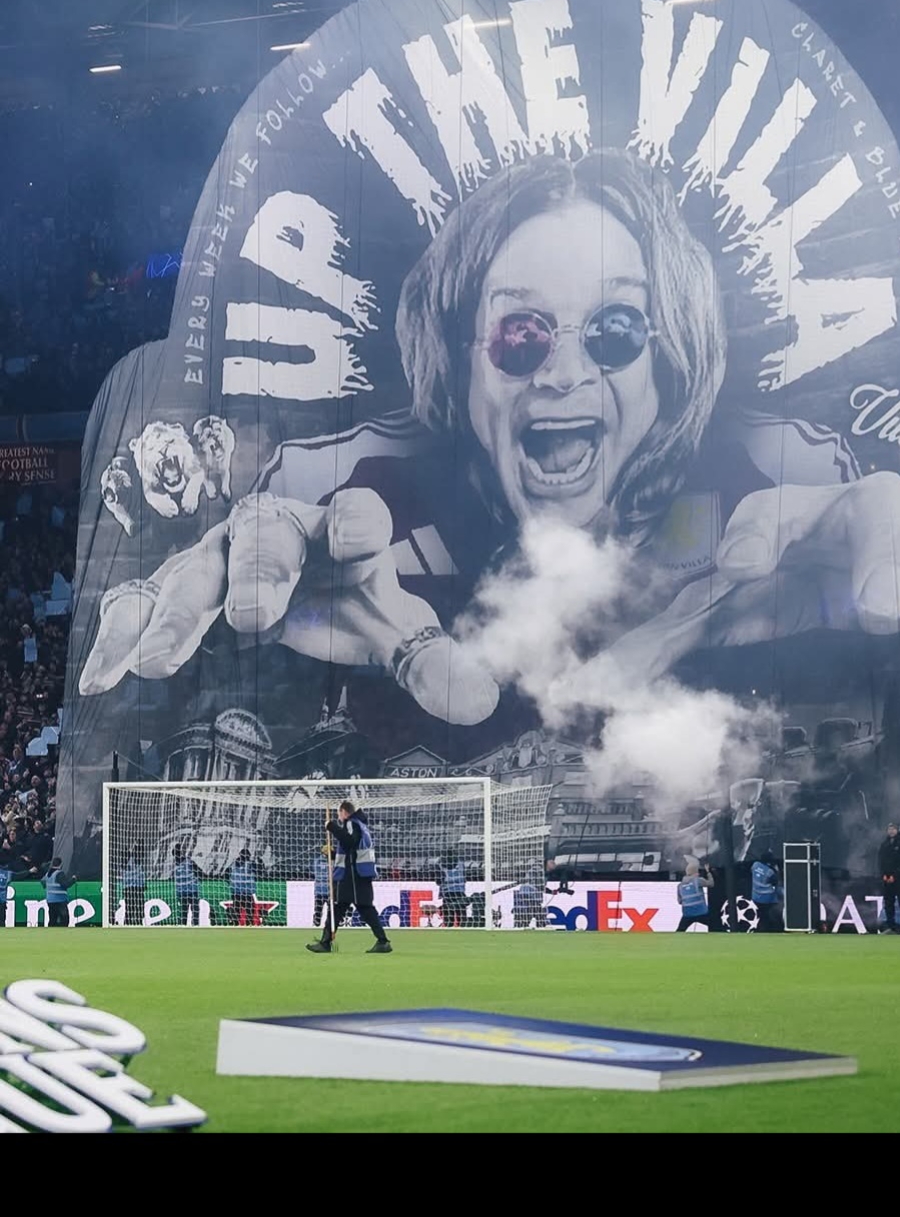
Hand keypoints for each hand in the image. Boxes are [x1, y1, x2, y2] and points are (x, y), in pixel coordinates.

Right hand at [79, 487, 499, 725]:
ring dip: (177, 616)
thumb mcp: (391, 631)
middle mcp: (275, 533)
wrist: (288, 587)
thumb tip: (483, 700)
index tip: (357, 543)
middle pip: (266, 538)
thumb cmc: (346, 601)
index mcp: (340, 533)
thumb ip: (432, 661)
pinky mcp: (171, 589)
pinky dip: (119, 641)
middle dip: (258, 573)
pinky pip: (140, 608)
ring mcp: (217, 558)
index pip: (356, 517)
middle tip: (251, 619)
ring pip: (196, 574)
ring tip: (160, 663)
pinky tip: (100, 680)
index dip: (357, 525)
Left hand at [606, 473, 899, 730]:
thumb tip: (600, 670)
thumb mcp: (719, 599)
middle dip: (882, 558)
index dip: (757, 530)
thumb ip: (672, 623)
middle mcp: (863, 520)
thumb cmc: (769, 581)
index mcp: (798, 512)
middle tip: (876, 614)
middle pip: (883, 508)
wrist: (832, 573)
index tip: (735, 569)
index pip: (775, 506)